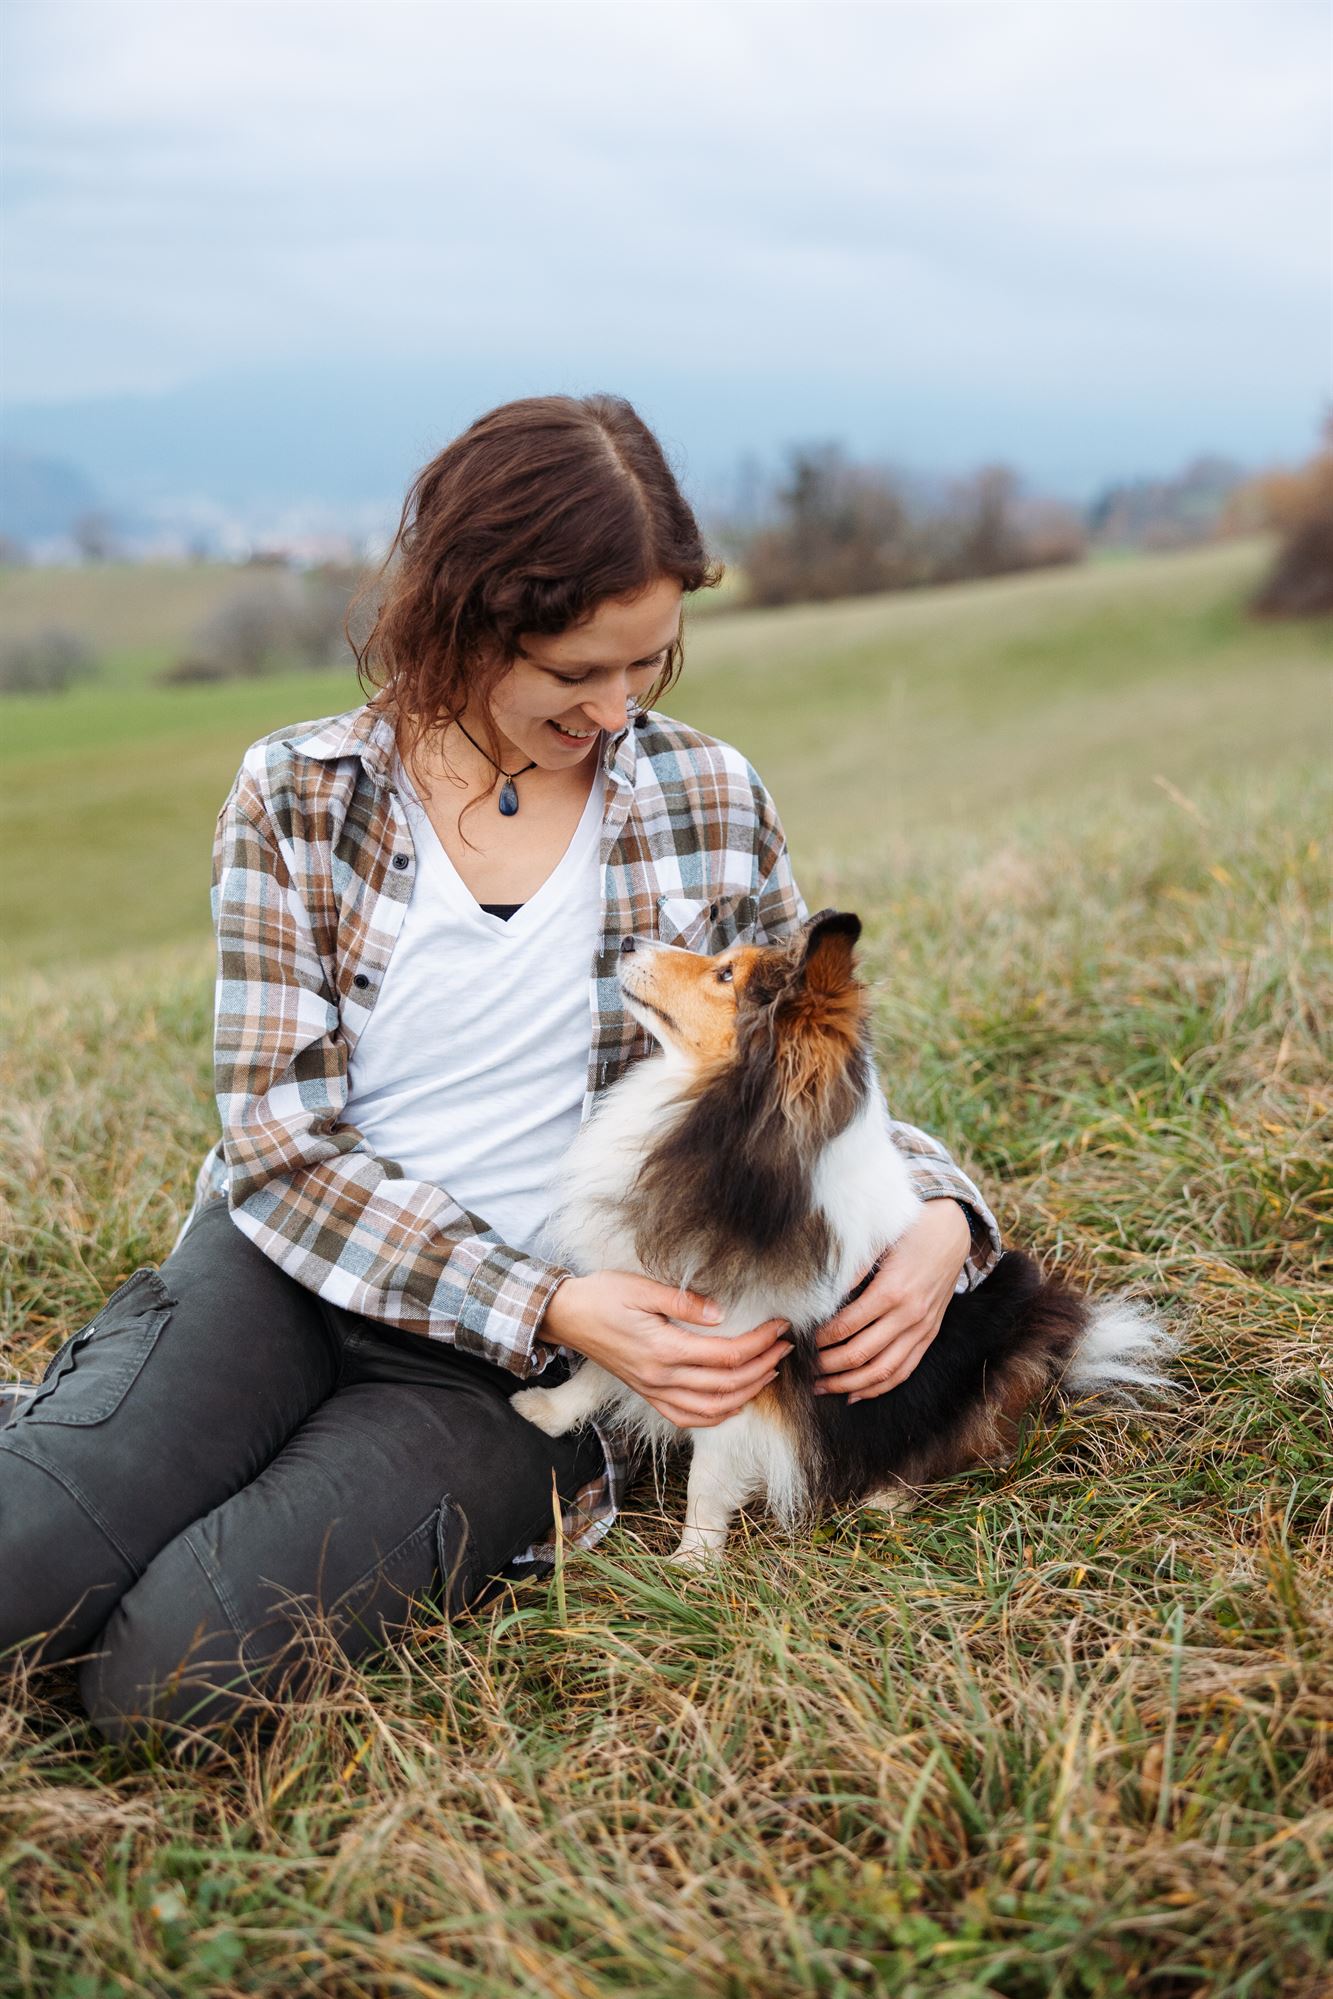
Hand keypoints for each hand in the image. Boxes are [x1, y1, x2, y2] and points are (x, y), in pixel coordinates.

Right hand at [543, 1270, 791, 1429]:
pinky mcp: (647, 1394)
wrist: (567, 1316)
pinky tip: (733, 1403)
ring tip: (769, 1373)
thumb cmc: (603, 1295)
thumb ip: (684, 1302)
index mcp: (663, 1350)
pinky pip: (686, 1418)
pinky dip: (715, 1416)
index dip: (759, 1342)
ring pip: (711, 1409)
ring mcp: (653, 1390)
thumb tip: (721, 1314)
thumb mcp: (642, 1287)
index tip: (780, 1326)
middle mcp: (660, 1378)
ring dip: (746, 1395)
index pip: (726, 1355)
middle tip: (785, 1347)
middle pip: (726, 1385)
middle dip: (763, 1366)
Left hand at [812, 1200, 971, 1402]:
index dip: (819, 1338)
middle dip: (827, 1366)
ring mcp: (922, 1329)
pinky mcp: (928, 1336)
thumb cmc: (910, 1232)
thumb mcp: (878, 1242)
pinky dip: (879, 1387)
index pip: (845, 1326)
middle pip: (860, 1354)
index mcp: (892, 1291)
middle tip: (803, 1369)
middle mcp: (909, 1315)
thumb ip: (850, 1269)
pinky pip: (904, 1371)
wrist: (952, 1233)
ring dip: (848, 1384)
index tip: (800, 1340)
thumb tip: (818, 1294)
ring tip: (822, 1387)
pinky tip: (855, 1393)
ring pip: (882, 1371)